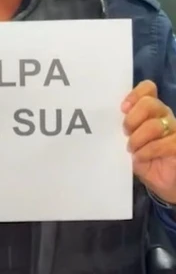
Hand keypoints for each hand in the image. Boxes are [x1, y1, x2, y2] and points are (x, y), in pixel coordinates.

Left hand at [123, 80, 175, 202]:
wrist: (163, 183)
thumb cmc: (144, 160)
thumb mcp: (130, 141)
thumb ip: (124, 128)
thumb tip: (104, 119)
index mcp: (151, 111)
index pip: (148, 89)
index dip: (135, 94)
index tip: (122, 108)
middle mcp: (165, 116)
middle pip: (149, 104)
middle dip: (132, 119)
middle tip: (125, 133)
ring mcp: (175, 130)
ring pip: (155, 125)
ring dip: (138, 139)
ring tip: (132, 149)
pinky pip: (164, 143)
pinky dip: (147, 151)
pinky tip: (140, 157)